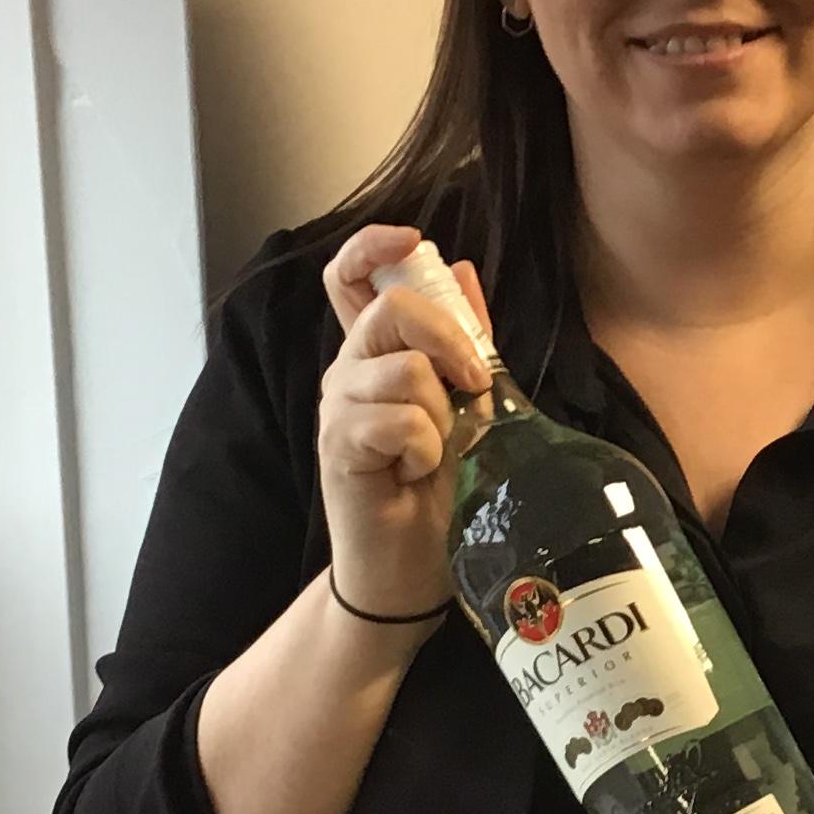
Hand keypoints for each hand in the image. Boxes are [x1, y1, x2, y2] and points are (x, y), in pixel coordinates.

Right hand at [316, 223, 494, 622]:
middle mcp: (346, 373)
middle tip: (476, 383)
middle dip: (448, 337)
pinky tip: (420, 472)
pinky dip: (424, 446)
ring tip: (440, 450)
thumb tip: (463, 268)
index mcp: (373, 355)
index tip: (413, 239)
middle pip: (388, 308)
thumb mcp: (463, 406)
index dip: (373, 245)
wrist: (406, 574)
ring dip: (441, 411)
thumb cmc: (433, 494)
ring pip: (402, 369)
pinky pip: (396, 420)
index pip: (348, 277)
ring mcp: (338, 410)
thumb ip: (462, 340)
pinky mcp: (340, 449)